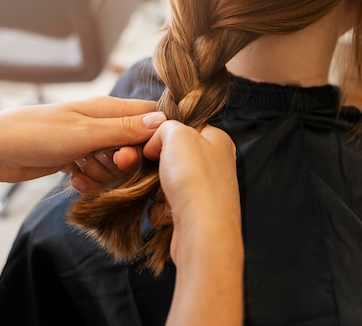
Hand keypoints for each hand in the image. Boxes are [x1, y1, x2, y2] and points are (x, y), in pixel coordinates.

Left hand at [0, 96, 165, 183]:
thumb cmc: (37, 134)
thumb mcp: (86, 134)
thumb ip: (125, 130)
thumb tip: (164, 122)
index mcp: (109, 108)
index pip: (150, 116)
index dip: (155, 137)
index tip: (144, 154)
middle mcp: (103, 123)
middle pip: (135, 146)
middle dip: (124, 162)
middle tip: (106, 162)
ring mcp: (89, 142)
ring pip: (116, 164)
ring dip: (104, 174)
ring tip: (81, 170)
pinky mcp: (77, 159)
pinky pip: (97, 173)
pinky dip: (89, 180)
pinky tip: (74, 180)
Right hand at [143, 121, 240, 264]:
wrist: (202, 232)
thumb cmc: (195, 179)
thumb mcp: (177, 135)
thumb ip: (165, 128)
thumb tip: (156, 142)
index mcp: (217, 141)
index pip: (186, 128)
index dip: (164, 133)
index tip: (149, 141)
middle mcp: (216, 165)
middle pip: (174, 157)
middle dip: (155, 164)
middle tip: (144, 166)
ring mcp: (206, 190)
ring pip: (168, 182)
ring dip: (156, 188)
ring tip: (161, 193)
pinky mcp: (195, 214)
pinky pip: (168, 205)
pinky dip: (161, 209)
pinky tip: (167, 212)